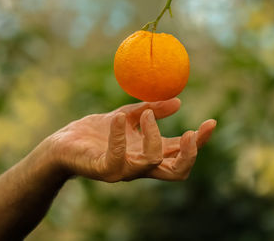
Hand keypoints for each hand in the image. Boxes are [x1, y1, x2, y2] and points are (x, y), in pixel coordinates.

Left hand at [46, 98, 215, 181]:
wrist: (62, 144)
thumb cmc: (95, 132)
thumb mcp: (127, 116)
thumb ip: (151, 110)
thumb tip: (179, 101)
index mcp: (148, 152)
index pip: (181, 153)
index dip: (199, 142)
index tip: (211, 122)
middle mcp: (140, 165)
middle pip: (177, 171)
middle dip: (190, 153)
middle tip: (191, 131)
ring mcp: (123, 170)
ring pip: (153, 162)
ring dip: (154, 135)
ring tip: (144, 114)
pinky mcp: (103, 170)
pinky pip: (118, 158)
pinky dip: (121, 136)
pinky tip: (118, 118)